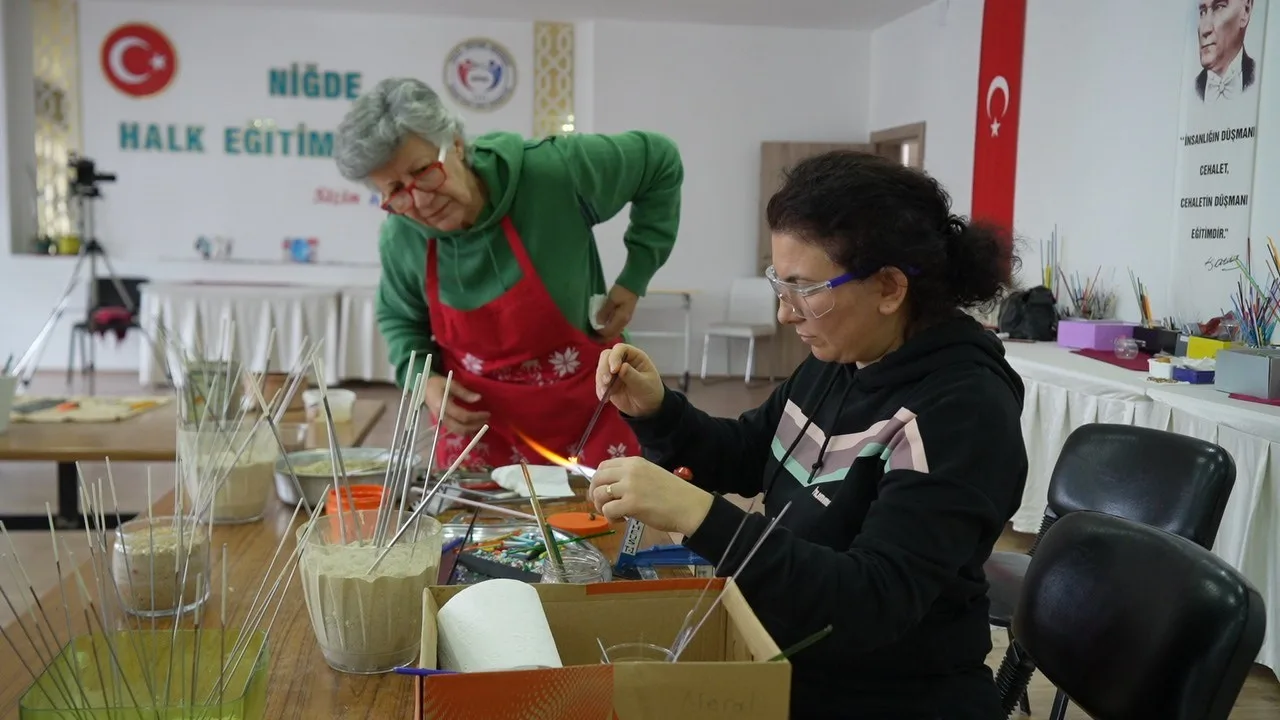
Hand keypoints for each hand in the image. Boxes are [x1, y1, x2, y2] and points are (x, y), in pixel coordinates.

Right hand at [425, 374, 488, 434]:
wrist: (422, 388)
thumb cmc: (436, 384)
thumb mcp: (450, 383)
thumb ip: (464, 392)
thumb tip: (478, 398)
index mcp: (443, 405)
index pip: (463, 416)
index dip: (477, 417)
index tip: (487, 413)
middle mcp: (441, 416)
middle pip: (461, 427)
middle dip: (475, 426)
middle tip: (486, 420)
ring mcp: (440, 421)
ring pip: (458, 431)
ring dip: (471, 430)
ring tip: (482, 423)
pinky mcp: (442, 422)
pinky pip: (454, 430)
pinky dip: (465, 430)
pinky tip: (472, 425)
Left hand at [588, 457, 713, 535]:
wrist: (690, 506)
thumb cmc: (673, 494)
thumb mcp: (651, 475)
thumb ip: (631, 477)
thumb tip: (611, 487)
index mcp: (634, 462)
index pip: (604, 466)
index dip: (598, 480)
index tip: (602, 492)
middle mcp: (629, 471)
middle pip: (598, 479)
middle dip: (595, 494)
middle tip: (603, 506)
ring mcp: (630, 486)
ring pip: (600, 494)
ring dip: (602, 507)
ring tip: (615, 514)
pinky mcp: (631, 503)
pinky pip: (608, 509)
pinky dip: (610, 517)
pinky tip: (622, 520)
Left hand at [596, 284, 638, 339]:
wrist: (632, 285)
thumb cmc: (621, 291)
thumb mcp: (611, 300)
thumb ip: (604, 312)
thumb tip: (597, 323)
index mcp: (621, 318)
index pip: (608, 331)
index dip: (599, 332)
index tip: (590, 330)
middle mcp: (624, 322)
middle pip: (612, 335)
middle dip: (602, 338)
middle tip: (591, 336)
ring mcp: (625, 321)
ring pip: (614, 333)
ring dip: (605, 335)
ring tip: (595, 333)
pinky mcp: (624, 318)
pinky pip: (615, 328)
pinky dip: (608, 330)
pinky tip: (602, 327)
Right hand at [596, 344, 664, 417]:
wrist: (647, 408)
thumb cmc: (650, 392)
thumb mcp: (644, 385)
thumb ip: (632, 376)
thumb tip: (621, 367)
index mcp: (635, 356)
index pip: (620, 349)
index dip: (615, 357)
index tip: (614, 370)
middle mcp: (623, 360)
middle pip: (606, 356)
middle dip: (604, 368)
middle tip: (606, 381)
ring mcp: (614, 371)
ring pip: (601, 369)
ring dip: (600, 380)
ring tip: (606, 393)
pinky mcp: (608, 382)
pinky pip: (599, 382)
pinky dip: (600, 389)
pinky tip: (605, 398)